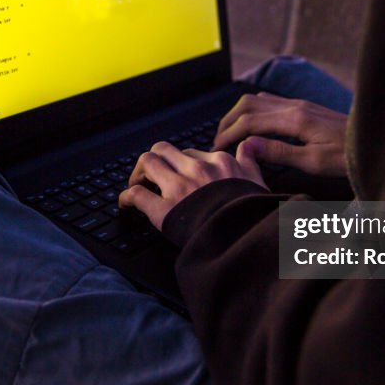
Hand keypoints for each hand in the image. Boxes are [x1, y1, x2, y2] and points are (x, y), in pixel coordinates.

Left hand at [119, 141, 266, 229]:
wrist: (246, 240)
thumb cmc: (254, 214)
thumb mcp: (258, 183)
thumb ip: (250, 162)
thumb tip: (248, 144)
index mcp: (219, 162)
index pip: (190, 153)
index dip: (179, 163)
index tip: (176, 173)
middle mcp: (197, 169)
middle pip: (163, 150)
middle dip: (154, 161)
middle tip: (151, 176)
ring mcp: (179, 188)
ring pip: (147, 162)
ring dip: (138, 173)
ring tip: (136, 184)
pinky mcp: (164, 209)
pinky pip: (136, 195)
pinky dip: (126, 198)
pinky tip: (125, 204)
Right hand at [213, 92, 347, 176]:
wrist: (373, 141)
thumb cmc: (347, 156)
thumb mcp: (313, 162)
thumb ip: (278, 152)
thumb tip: (247, 145)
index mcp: (294, 119)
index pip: (248, 121)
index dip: (228, 134)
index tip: (216, 149)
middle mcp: (294, 106)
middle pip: (247, 104)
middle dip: (227, 121)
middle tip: (217, 141)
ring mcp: (299, 104)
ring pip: (257, 100)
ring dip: (239, 114)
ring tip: (230, 134)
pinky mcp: (304, 107)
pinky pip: (270, 102)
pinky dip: (253, 112)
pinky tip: (253, 125)